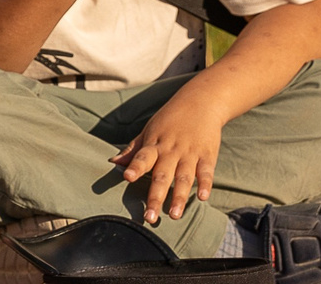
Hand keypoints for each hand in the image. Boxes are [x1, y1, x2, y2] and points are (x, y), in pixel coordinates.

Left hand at [111, 92, 228, 225]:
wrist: (202, 101)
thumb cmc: (171, 119)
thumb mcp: (149, 130)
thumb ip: (133, 149)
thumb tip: (113, 162)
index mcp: (155, 144)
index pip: (143, 157)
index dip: (135, 167)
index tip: (127, 178)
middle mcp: (171, 150)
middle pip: (162, 175)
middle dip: (155, 196)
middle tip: (149, 218)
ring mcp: (190, 153)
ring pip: (184, 177)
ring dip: (179, 197)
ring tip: (174, 215)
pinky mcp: (207, 154)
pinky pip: (206, 171)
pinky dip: (205, 184)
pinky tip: (203, 197)